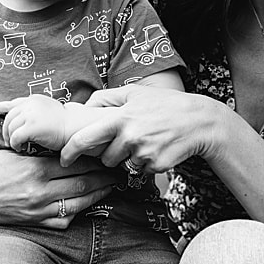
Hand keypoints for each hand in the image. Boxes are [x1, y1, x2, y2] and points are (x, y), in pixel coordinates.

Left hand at [0, 96, 68, 151]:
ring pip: (10, 128)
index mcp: (33, 99)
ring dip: (11, 139)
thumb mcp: (46, 112)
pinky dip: (15, 144)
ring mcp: (31, 114)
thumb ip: (33, 112)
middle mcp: (30, 104)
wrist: (76, 128)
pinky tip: (21, 148)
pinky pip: (15, 137)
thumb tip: (19, 120)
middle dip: (6, 131)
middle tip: (8, 142)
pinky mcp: (31, 126)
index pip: (12, 103)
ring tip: (17, 146)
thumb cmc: (64, 124)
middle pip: (8, 118)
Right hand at [0, 148, 119, 228]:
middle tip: (118, 170)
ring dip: (98, 194)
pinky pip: (63, 220)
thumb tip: (66, 147)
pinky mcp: (34, 223)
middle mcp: (40, 190)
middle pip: (83, 183)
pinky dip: (78, 212)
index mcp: (36, 168)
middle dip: (104, 177)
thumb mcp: (15, 153)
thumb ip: (40, 153)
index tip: (106, 153)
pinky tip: (87, 204)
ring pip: (78, 202)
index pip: (76, 163)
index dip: (95, 159)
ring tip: (111, 186)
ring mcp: (38, 209)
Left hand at [59, 84, 224, 170]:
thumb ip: (107, 98)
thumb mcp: (135, 93)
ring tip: (146, 141)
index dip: (70, 152)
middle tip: (127, 141)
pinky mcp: (156, 166)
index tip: (64, 158)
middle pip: (105, 158)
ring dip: (129, 159)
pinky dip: (147, 163)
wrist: (199, 121)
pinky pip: (141, 171)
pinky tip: (158, 148)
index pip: (85, 139)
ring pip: (123, 165)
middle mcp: (130, 137)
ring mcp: (143, 153)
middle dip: (110, 154)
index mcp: (120, 118)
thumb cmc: (165, 104)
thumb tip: (82, 105)